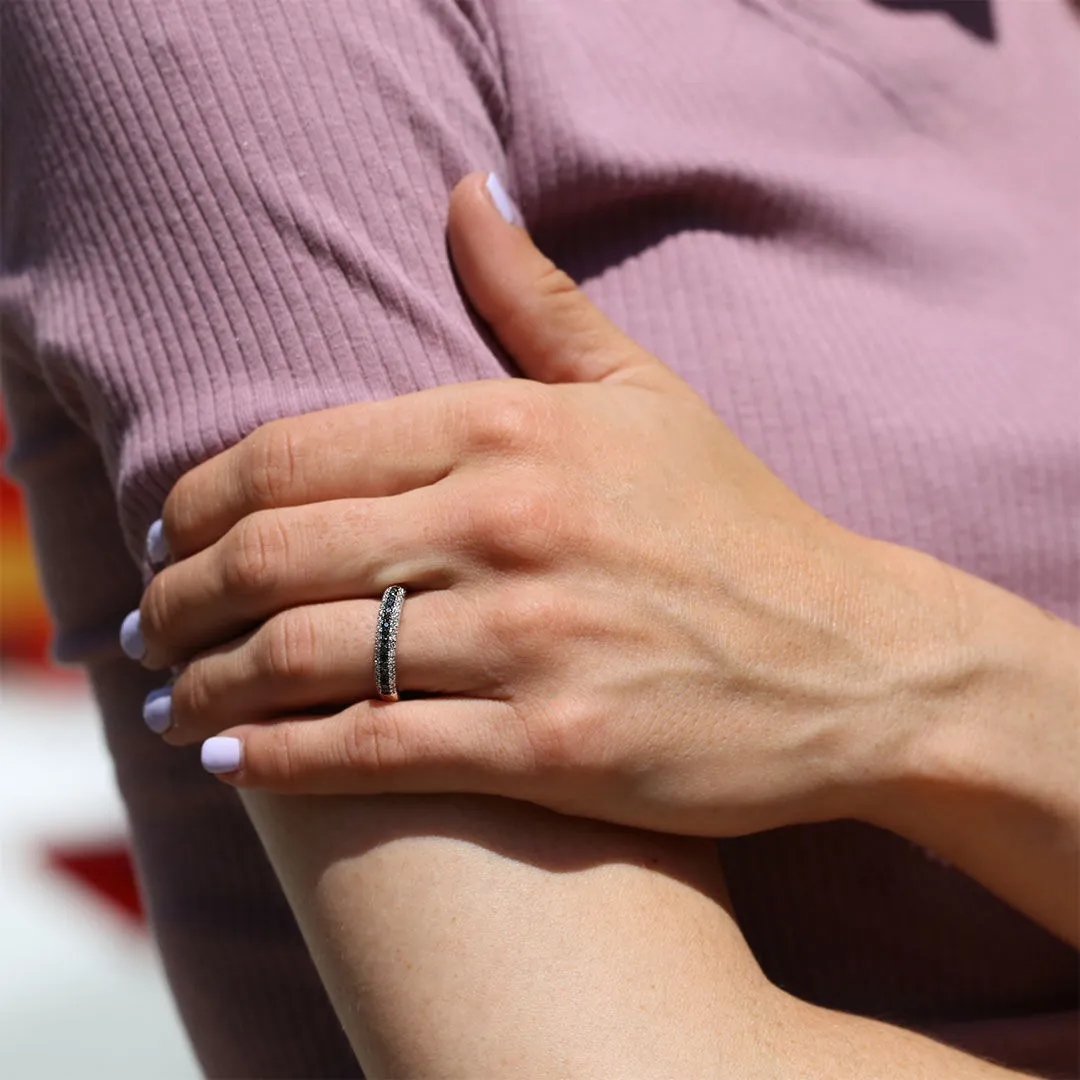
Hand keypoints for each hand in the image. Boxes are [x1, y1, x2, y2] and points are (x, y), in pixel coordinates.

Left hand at [128, 172, 962, 837]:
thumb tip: (463, 187)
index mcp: (515, 428)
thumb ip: (535, 295)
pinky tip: (226, 760)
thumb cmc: (737, 525)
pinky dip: (276, 758)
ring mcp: (530, 641)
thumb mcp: (643, 391)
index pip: (292, 452)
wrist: (849, 658)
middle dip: (178, 596)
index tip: (165, 532)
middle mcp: (510, 525)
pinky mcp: (553, 747)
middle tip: (146, 624)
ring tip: (164, 696)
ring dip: (205, 682)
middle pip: (275, 554)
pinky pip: (373, 754)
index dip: (196, 499)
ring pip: (306, 659)